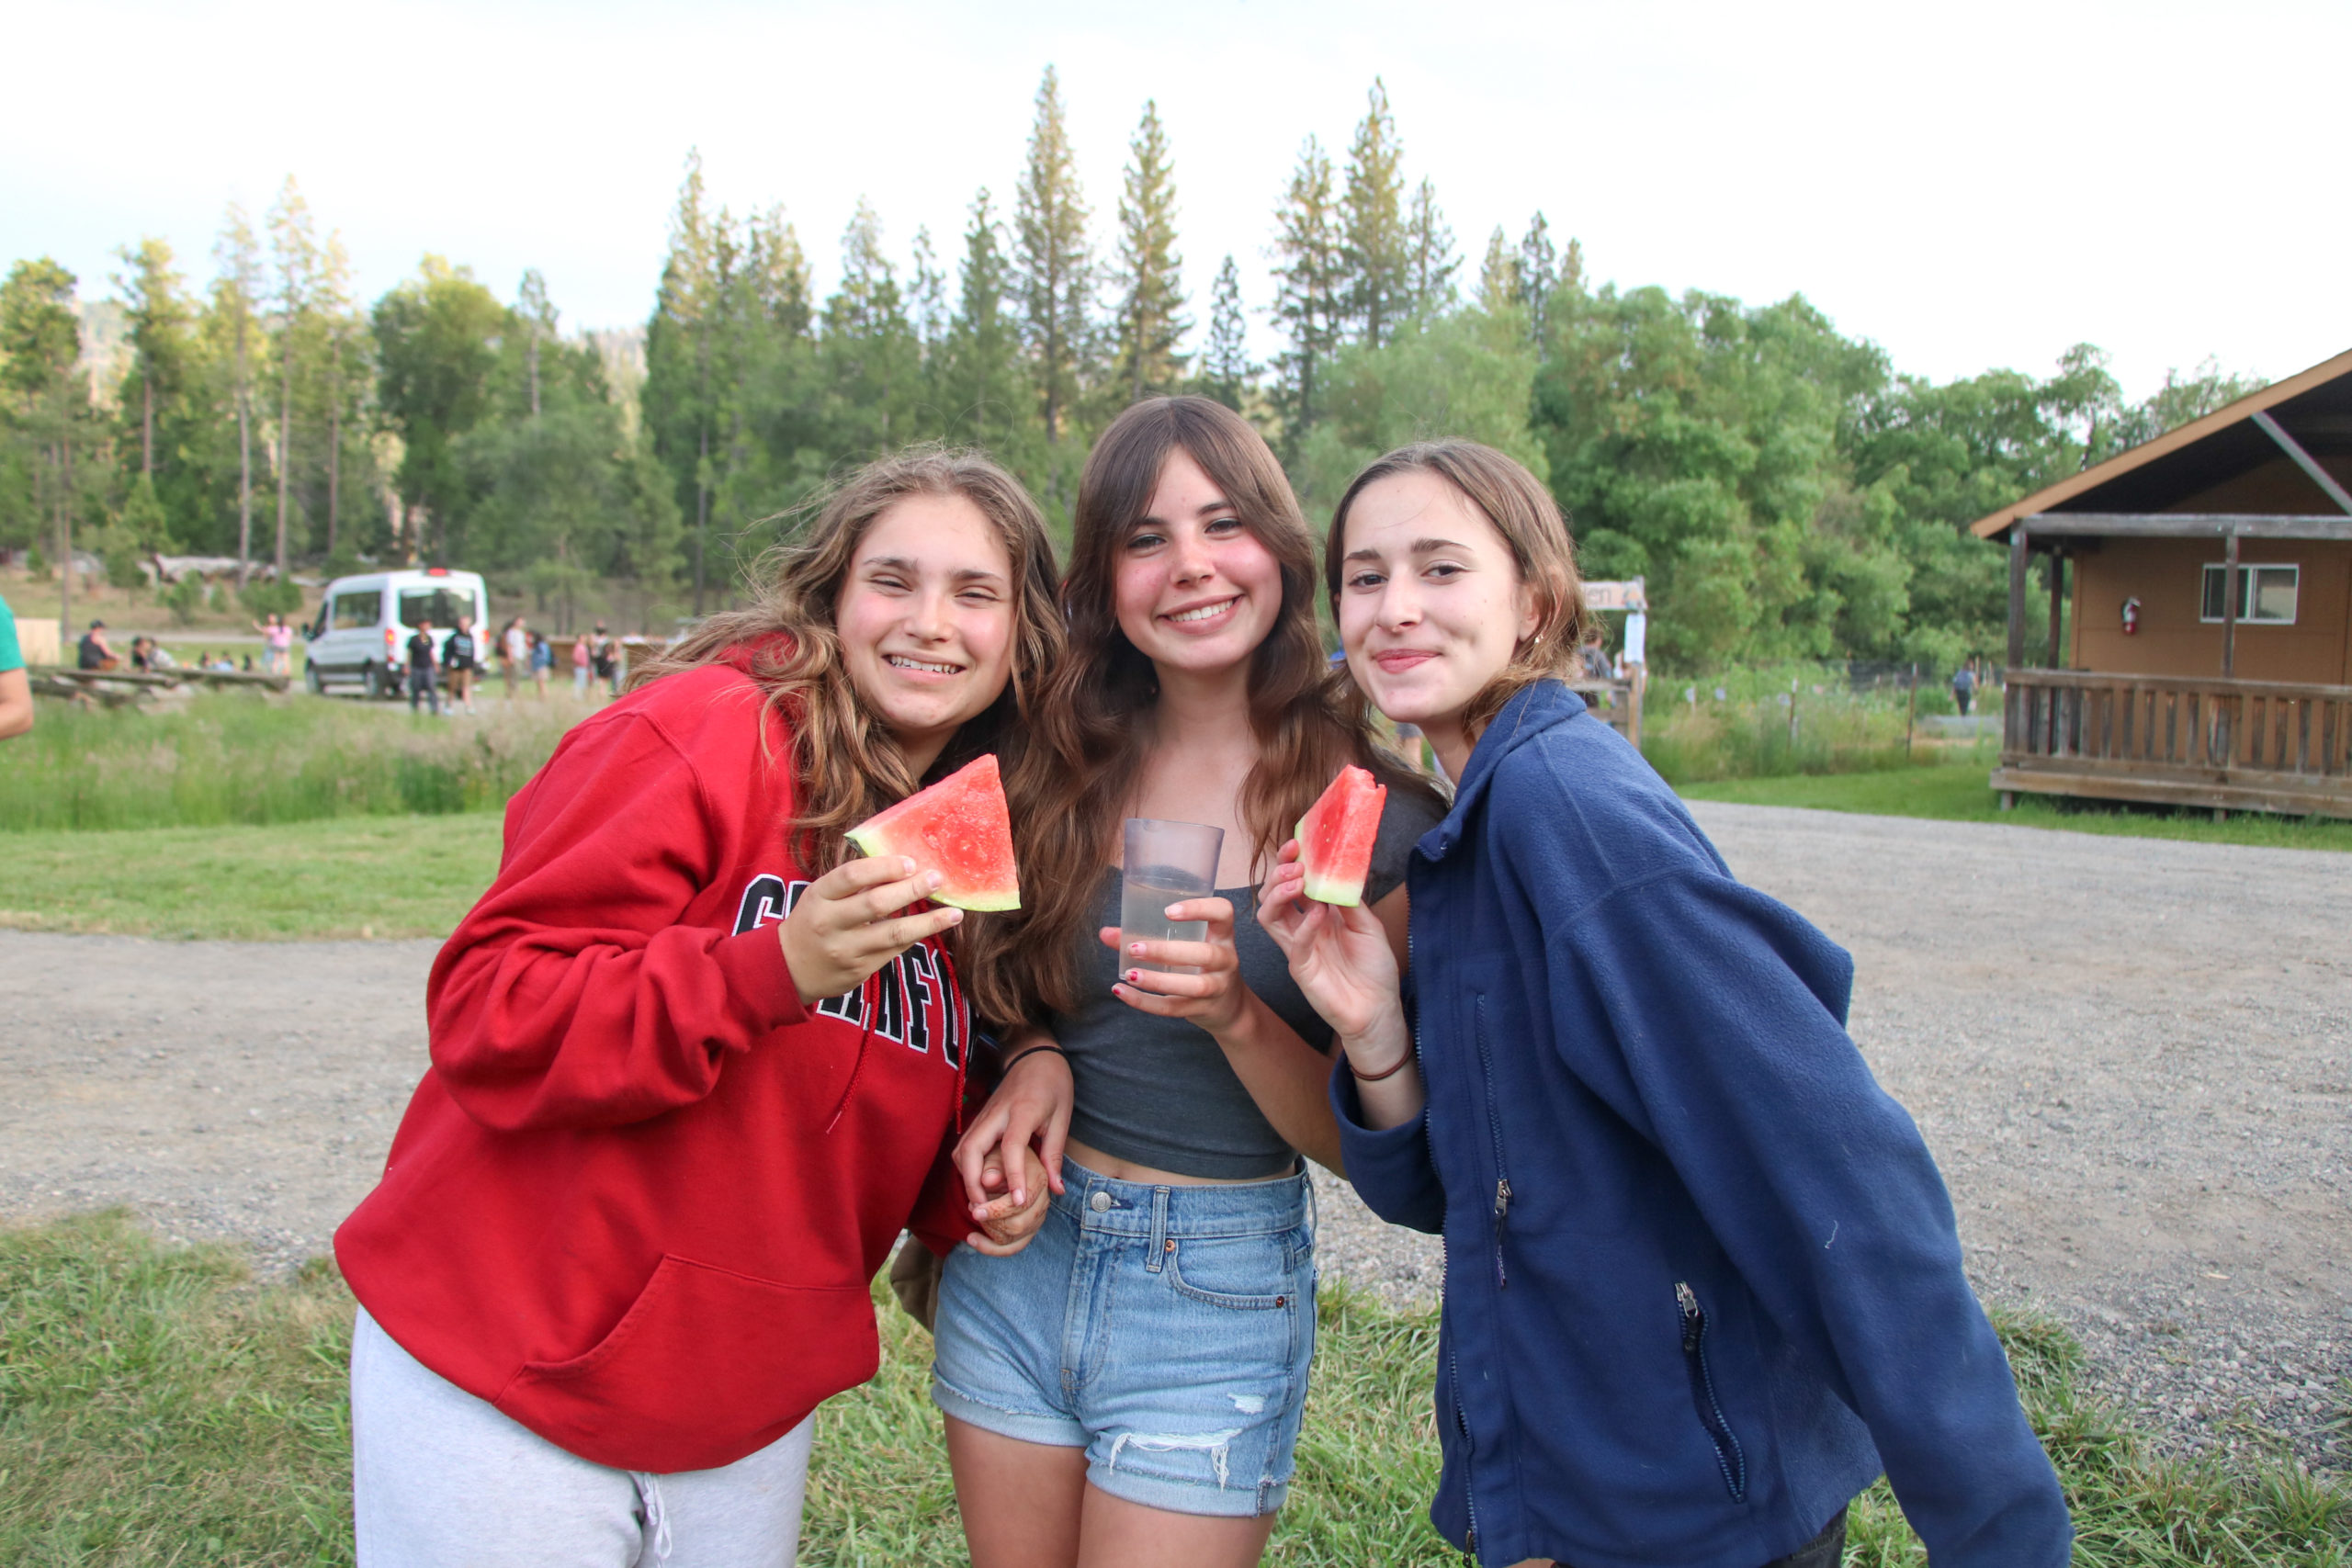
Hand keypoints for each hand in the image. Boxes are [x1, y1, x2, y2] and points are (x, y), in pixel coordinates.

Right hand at [779, 855, 962, 1004]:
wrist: (789, 969)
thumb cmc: (813, 921)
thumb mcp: (821, 896)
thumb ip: (855, 883)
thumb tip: (901, 864)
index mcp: (818, 897)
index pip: (851, 876)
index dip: (883, 867)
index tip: (910, 862)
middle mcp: (830, 924)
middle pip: (876, 904)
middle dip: (911, 890)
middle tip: (937, 879)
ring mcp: (845, 950)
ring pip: (893, 934)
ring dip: (928, 922)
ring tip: (955, 913)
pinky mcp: (859, 971)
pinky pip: (893, 951)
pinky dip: (915, 936)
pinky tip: (933, 926)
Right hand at [955, 1038, 1072, 1212]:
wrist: (1034, 1054)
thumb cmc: (1052, 1084)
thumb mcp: (1062, 1117)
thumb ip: (1055, 1154)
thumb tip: (1057, 1189)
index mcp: (1023, 1110)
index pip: (1012, 1146)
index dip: (1014, 1176)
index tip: (1018, 1201)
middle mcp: (996, 1114)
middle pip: (971, 1149)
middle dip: (972, 1182)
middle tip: (983, 1208)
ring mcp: (983, 1115)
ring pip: (961, 1149)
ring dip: (966, 1177)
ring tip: (981, 1201)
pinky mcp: (978, 1119)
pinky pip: (964, 1147)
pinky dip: (966, 1168)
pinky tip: (979, 1183)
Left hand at [966, 1142, 1051, 1256]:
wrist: (1008, 1160)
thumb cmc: (1000, 1156)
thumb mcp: (996, 1154)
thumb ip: (992, 1165)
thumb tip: (987, 1179)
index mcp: (1039, 1178)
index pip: (1021, 1203)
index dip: (996, 1209)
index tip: (974, 1208)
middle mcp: (1043, 1200)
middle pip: (1019, 1225)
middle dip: (991, 1221)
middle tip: (973, 1209)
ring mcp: (1037, 1217)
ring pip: (1014, 1238)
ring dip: (989, 1231)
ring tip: (975, 1213)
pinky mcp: (1028, 1229)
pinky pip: (1012, 1248)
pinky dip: (990, 1248)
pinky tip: (972, 1238)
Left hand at [1104, 896, 1246, 1035]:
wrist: (1231, 1008)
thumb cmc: (1202, 966)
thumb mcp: (1187, 947)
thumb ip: (1148, 937)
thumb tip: (1105, 933)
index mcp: (1222, 936)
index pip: (1223, 913)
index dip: (1200, 909)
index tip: (1168, 911)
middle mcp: (1226, 960)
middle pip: (1204, 954)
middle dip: (1166, 951)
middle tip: (1133, 948)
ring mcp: (1218, 987)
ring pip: (1193, 986)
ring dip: (1157, 981)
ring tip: (1130, 975)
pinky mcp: (1204, 1009)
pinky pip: (1174, 1008)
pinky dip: (1145, 1002)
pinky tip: (1122, 992)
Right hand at [1258, 840, 1406, 1048]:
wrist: (1379, 1010)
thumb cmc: (1374, 970)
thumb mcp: (1368, 926)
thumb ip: (1350, 901)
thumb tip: (1337, 870)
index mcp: (1317, 915)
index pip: (1293, 883)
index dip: (1290, 862)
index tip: (1297, 844)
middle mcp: (1302, 929)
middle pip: (1273, 896)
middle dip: (1279, 874)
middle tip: (1294, 862)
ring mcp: (1299, 949)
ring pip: (1270, 917)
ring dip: (1279, 895)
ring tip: (1298, 882)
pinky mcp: (1301, 970)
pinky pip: (1293, 944)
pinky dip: (1304, 925)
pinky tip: (1318, 914)